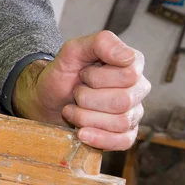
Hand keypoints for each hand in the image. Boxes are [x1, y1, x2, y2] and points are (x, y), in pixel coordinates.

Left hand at [12, 30, 150, 150]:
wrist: (46, 100)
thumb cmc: (62, 74)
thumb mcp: (73, 51)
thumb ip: (101, 43)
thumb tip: (127, 56)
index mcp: (132, 64)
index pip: (129, 75)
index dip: (98, 78)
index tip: (83, 74)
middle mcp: (138, 88)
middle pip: (123, 101)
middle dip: (88, 98)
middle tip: (75, 93)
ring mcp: (133, 113)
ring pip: (120, 122)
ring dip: (86, 117)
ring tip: (71, 110)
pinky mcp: (125, 134)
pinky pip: (123, 142)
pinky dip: (99, 139)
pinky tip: (81, 133)